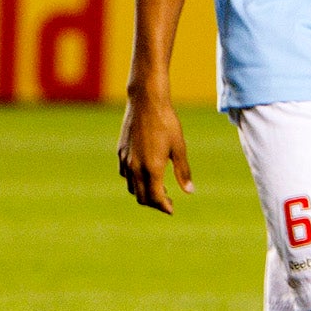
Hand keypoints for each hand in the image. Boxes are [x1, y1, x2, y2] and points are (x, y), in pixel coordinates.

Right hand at [118, 88, 193, 212]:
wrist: (146, 101)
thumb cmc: (166, 122)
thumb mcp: (179, 147)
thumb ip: (183, 171)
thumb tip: (189, 191)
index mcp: (152, 168)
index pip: (156, 198)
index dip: (164, 207)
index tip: (171, 209)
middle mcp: (135, 167)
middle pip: (141, 197)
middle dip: (154, 203)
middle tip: (167, 201)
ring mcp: (125, 160)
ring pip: (131, 187)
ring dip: (143, 193)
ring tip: (157, 188)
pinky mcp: (121, 152)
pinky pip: (125, 174)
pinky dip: (134, 180)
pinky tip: (144, 173)